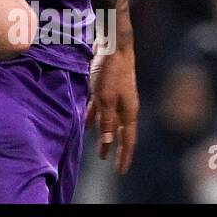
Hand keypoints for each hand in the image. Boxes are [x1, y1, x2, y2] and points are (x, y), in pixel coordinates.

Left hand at [86, 46, 138, 173]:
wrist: (113, 45)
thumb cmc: (111, 72)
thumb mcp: (106, 98)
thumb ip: (107, 120)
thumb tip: (107, 141)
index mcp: (129, 111)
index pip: (128, 139)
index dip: (124, 155)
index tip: (120, 170)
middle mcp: (126, 106)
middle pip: (118, 131)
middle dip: (112, 146)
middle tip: (105, 159)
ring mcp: (117, 97)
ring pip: (109, 120)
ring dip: (103, 132)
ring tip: (97, 145)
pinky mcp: (108, 88)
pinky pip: (102, 108)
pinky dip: (95, 116)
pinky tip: (87, 122)